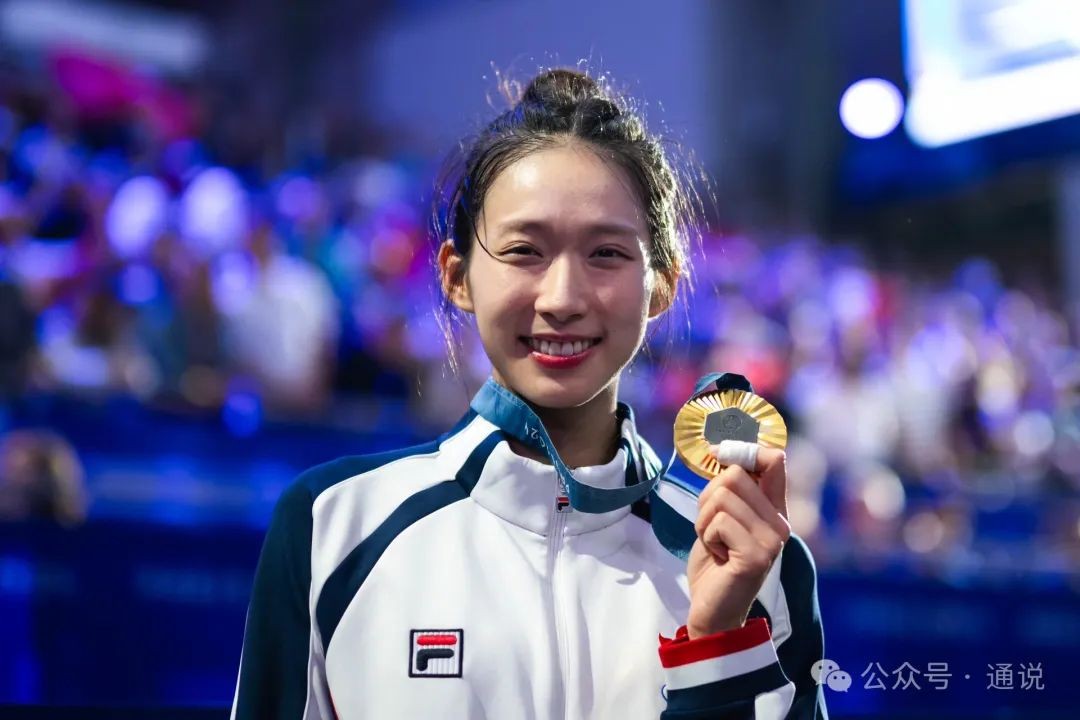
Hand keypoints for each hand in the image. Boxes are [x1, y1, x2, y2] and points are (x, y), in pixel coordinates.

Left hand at [685, 441, 790, 638]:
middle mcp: (780, 523)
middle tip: (712, 527)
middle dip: (708, 498)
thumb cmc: (715, 563)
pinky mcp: (756, 556)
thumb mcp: (722, 518)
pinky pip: (718, 522)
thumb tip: (722, 451)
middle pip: (735, 475)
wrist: (713, 611)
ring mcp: (771, 540)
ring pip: (722, 497)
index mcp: (775, 510)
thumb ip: (730, 490)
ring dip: (704, 520)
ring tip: (715, 543)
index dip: (741, 452)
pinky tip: (719, 556)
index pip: (774, 460)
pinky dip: (706, 537)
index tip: (718, 457)